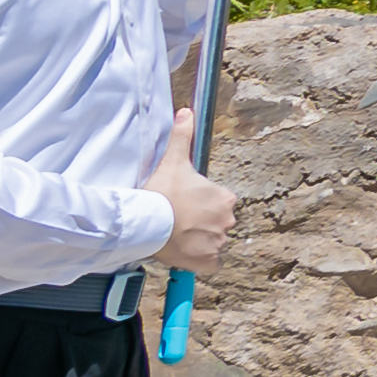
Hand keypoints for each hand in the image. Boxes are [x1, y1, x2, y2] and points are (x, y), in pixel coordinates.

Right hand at [147, 124, 239, 266]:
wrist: (148, 222)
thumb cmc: (161, 193)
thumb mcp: (174, 161)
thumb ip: (182, 136)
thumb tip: (186, 112)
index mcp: (225, 198)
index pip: (218, 202)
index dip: (201, 204)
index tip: (185, 205)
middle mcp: (228, 220)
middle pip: (217, 222)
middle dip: (202, 222)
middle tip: (180, 221)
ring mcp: (218, 242)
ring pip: (212, 242)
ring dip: (199, 240)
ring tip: (178, 235)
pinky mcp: (207, 261)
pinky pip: (209, 264)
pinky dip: (201, 261)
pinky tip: (186, 253)